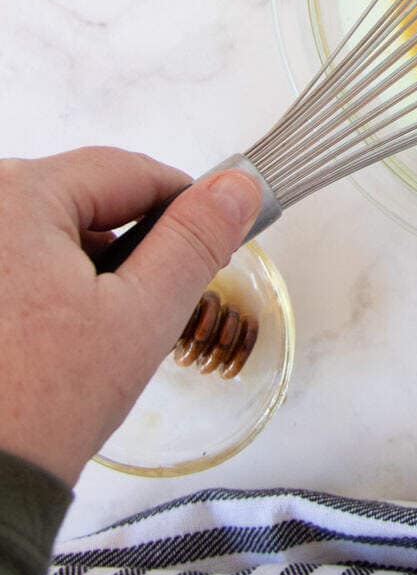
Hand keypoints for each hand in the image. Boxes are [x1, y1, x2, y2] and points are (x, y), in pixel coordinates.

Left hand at [0, 148, 260, 486]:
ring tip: (98, 331)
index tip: (212, 236)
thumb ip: (194, 240)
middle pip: (85, 199)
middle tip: (148, 304)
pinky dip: (46, 283)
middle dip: (129, 244)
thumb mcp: (141, 315)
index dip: (183, 203)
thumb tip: (236, 186)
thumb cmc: (42, 402)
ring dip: (87, 266)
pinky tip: (57, 335)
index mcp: (17, 195)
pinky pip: (17, 256)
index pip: (128, 171)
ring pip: (50, 230)